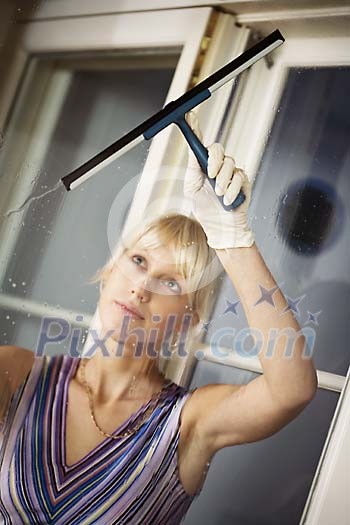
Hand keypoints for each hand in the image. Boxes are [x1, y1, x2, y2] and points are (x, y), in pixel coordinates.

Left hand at [183, 110, 254, 249]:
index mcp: (203, 165)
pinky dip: (232, 190)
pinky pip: (240, 177)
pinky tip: (227, 200)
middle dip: (214, 161)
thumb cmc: (205, 208)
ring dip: (222, 182)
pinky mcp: (244, 182)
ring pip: (230, 164)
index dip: (195, 127)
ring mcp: (232, 173)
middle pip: (218, 149)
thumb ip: (193, 168)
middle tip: (210, 175)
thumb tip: (193, 150)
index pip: (200, 142)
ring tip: (219, 195)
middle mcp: (218, 166)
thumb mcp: (192, 188)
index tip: (190, 116)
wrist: (219, 226)